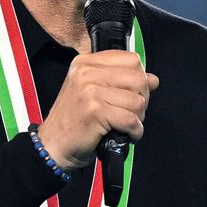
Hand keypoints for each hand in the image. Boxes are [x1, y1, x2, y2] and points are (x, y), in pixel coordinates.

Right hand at [35, 51, 159, 170]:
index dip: (139, 78)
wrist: (53, 146)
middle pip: (138, 78)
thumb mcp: (94, 93)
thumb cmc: (75, 121)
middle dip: (142, 99)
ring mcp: (89, 91)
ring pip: (137, 101)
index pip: (131, 59)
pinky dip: (135, 132)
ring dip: (137, 118)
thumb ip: (122, 82)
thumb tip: (153, 79)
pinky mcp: (95, 111)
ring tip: (123, 125)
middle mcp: (86, 73)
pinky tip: (126, 135)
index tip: (132, 94)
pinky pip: (131, 120)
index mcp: (86, 63)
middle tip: (130, 113)